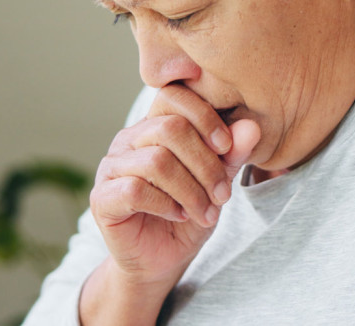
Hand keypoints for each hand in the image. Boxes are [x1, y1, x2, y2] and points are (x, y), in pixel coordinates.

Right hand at [81, 84, 259, 322]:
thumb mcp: (218, 181)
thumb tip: (252, 126)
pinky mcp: (102, 197)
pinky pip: (135, 189)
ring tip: (206, 212)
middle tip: (223, 194)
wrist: (163, 258)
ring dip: (191, 190)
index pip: (173, 95)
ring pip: (157, 161)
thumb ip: (232, 154)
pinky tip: (178, 215)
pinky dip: (166, 204)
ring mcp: (111, 167)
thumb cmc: (190, 211)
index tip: (226, 145)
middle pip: (171, 128)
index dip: (204, 114)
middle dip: (206, 164)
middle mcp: (129, 139)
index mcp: (155, 125)